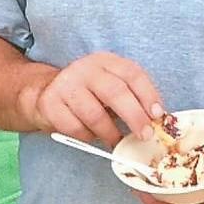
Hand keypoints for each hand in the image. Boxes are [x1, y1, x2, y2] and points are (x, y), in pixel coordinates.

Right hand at [32, 51, 163, 147]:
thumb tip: (157, 121)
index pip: (132, 73)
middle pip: (115, 92)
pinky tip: (91, 135)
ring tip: (117, 142)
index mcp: (105, 61)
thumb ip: (131, 98)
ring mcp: (65, 85)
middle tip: (145, 135)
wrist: (45, 93)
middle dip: (134, 116)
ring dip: (110, 133)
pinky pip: (75, 127)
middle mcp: (85, 69)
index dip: (148, 94)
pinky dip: (87, 137)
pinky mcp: (50, 104)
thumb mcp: (110, 87)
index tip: (158, 115)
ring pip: (94, 114)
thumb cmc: (88, 94)